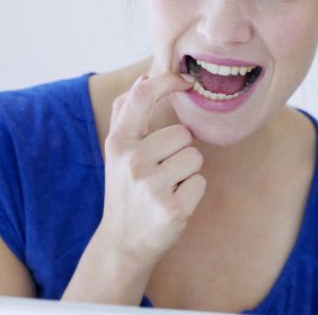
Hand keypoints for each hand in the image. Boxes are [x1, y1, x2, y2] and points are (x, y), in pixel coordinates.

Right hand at [97, 72, 206, 268]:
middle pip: (183, 134)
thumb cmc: (126, 188)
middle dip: (180, 151)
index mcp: (118, 143)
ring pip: (195, 157)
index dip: (167, 81)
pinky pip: (200, 182)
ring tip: (166, 187)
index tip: (186, 80)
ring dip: (187, 172)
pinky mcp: (171, 209)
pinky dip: (192, 193)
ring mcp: (151, 187)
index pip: (142, 95)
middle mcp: (131, 162)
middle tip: (161, 172)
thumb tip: (145, 76)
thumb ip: (128, 112)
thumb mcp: (117, 151)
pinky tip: (173, 203)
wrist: (122, 242)